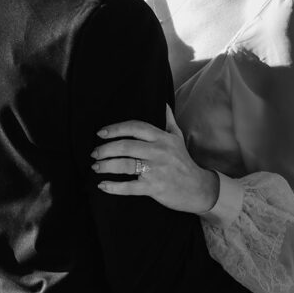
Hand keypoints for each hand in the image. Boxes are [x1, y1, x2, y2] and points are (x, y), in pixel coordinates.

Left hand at [90, 105, 219, 213]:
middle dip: (105, 149)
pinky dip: (114, 186)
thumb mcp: (178, 138)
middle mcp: (158, 151)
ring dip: (106, 165)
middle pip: (126, 146)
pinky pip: (129, 186)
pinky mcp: (154, 187)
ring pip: (125, 164)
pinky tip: (102, 185)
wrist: (198, 189)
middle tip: (94, 153)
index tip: (101, 133)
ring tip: (96, 167)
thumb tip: (164, 104)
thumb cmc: (184, 162)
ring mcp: (156, 169)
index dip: (116, 128)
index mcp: (162, 138)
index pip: (135, 127)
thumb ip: (169, 120)